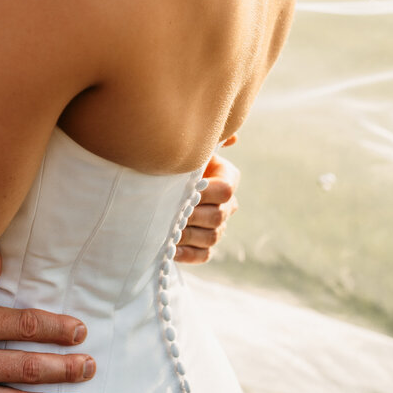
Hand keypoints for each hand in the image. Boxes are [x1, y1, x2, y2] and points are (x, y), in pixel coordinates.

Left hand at [175, 146, 239, 264]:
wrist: (158, 185)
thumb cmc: (175, 161)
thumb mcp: (190, 149)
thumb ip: (208, 142)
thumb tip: (233, 138)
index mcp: (227, 178)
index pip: (226, 190)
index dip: (206, 193)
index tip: (185, 190)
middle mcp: (227, 204)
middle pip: (218, 216)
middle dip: (192, 214)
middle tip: (170, 212)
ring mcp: (218, 227)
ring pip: (212, 237)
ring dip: (188, 234)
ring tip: (167, 229)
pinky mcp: (205, 246)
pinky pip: (203, 255)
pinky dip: (187, 253)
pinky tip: (170, 249)